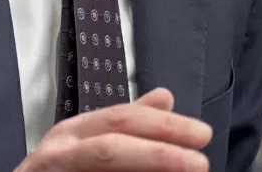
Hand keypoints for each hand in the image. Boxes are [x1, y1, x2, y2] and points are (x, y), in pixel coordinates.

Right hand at [17, 88, 212, 171]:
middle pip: (111, 147)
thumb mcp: (89, 141)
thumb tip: (166, 96)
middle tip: (201, 162)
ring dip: (148, 169)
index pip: (124, 119)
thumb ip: (128, 122)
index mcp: (74, 132)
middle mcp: (59, 152)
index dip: (165, 125)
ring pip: (103, 165)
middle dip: (159, 153)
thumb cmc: (60, 170)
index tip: (202, 134)